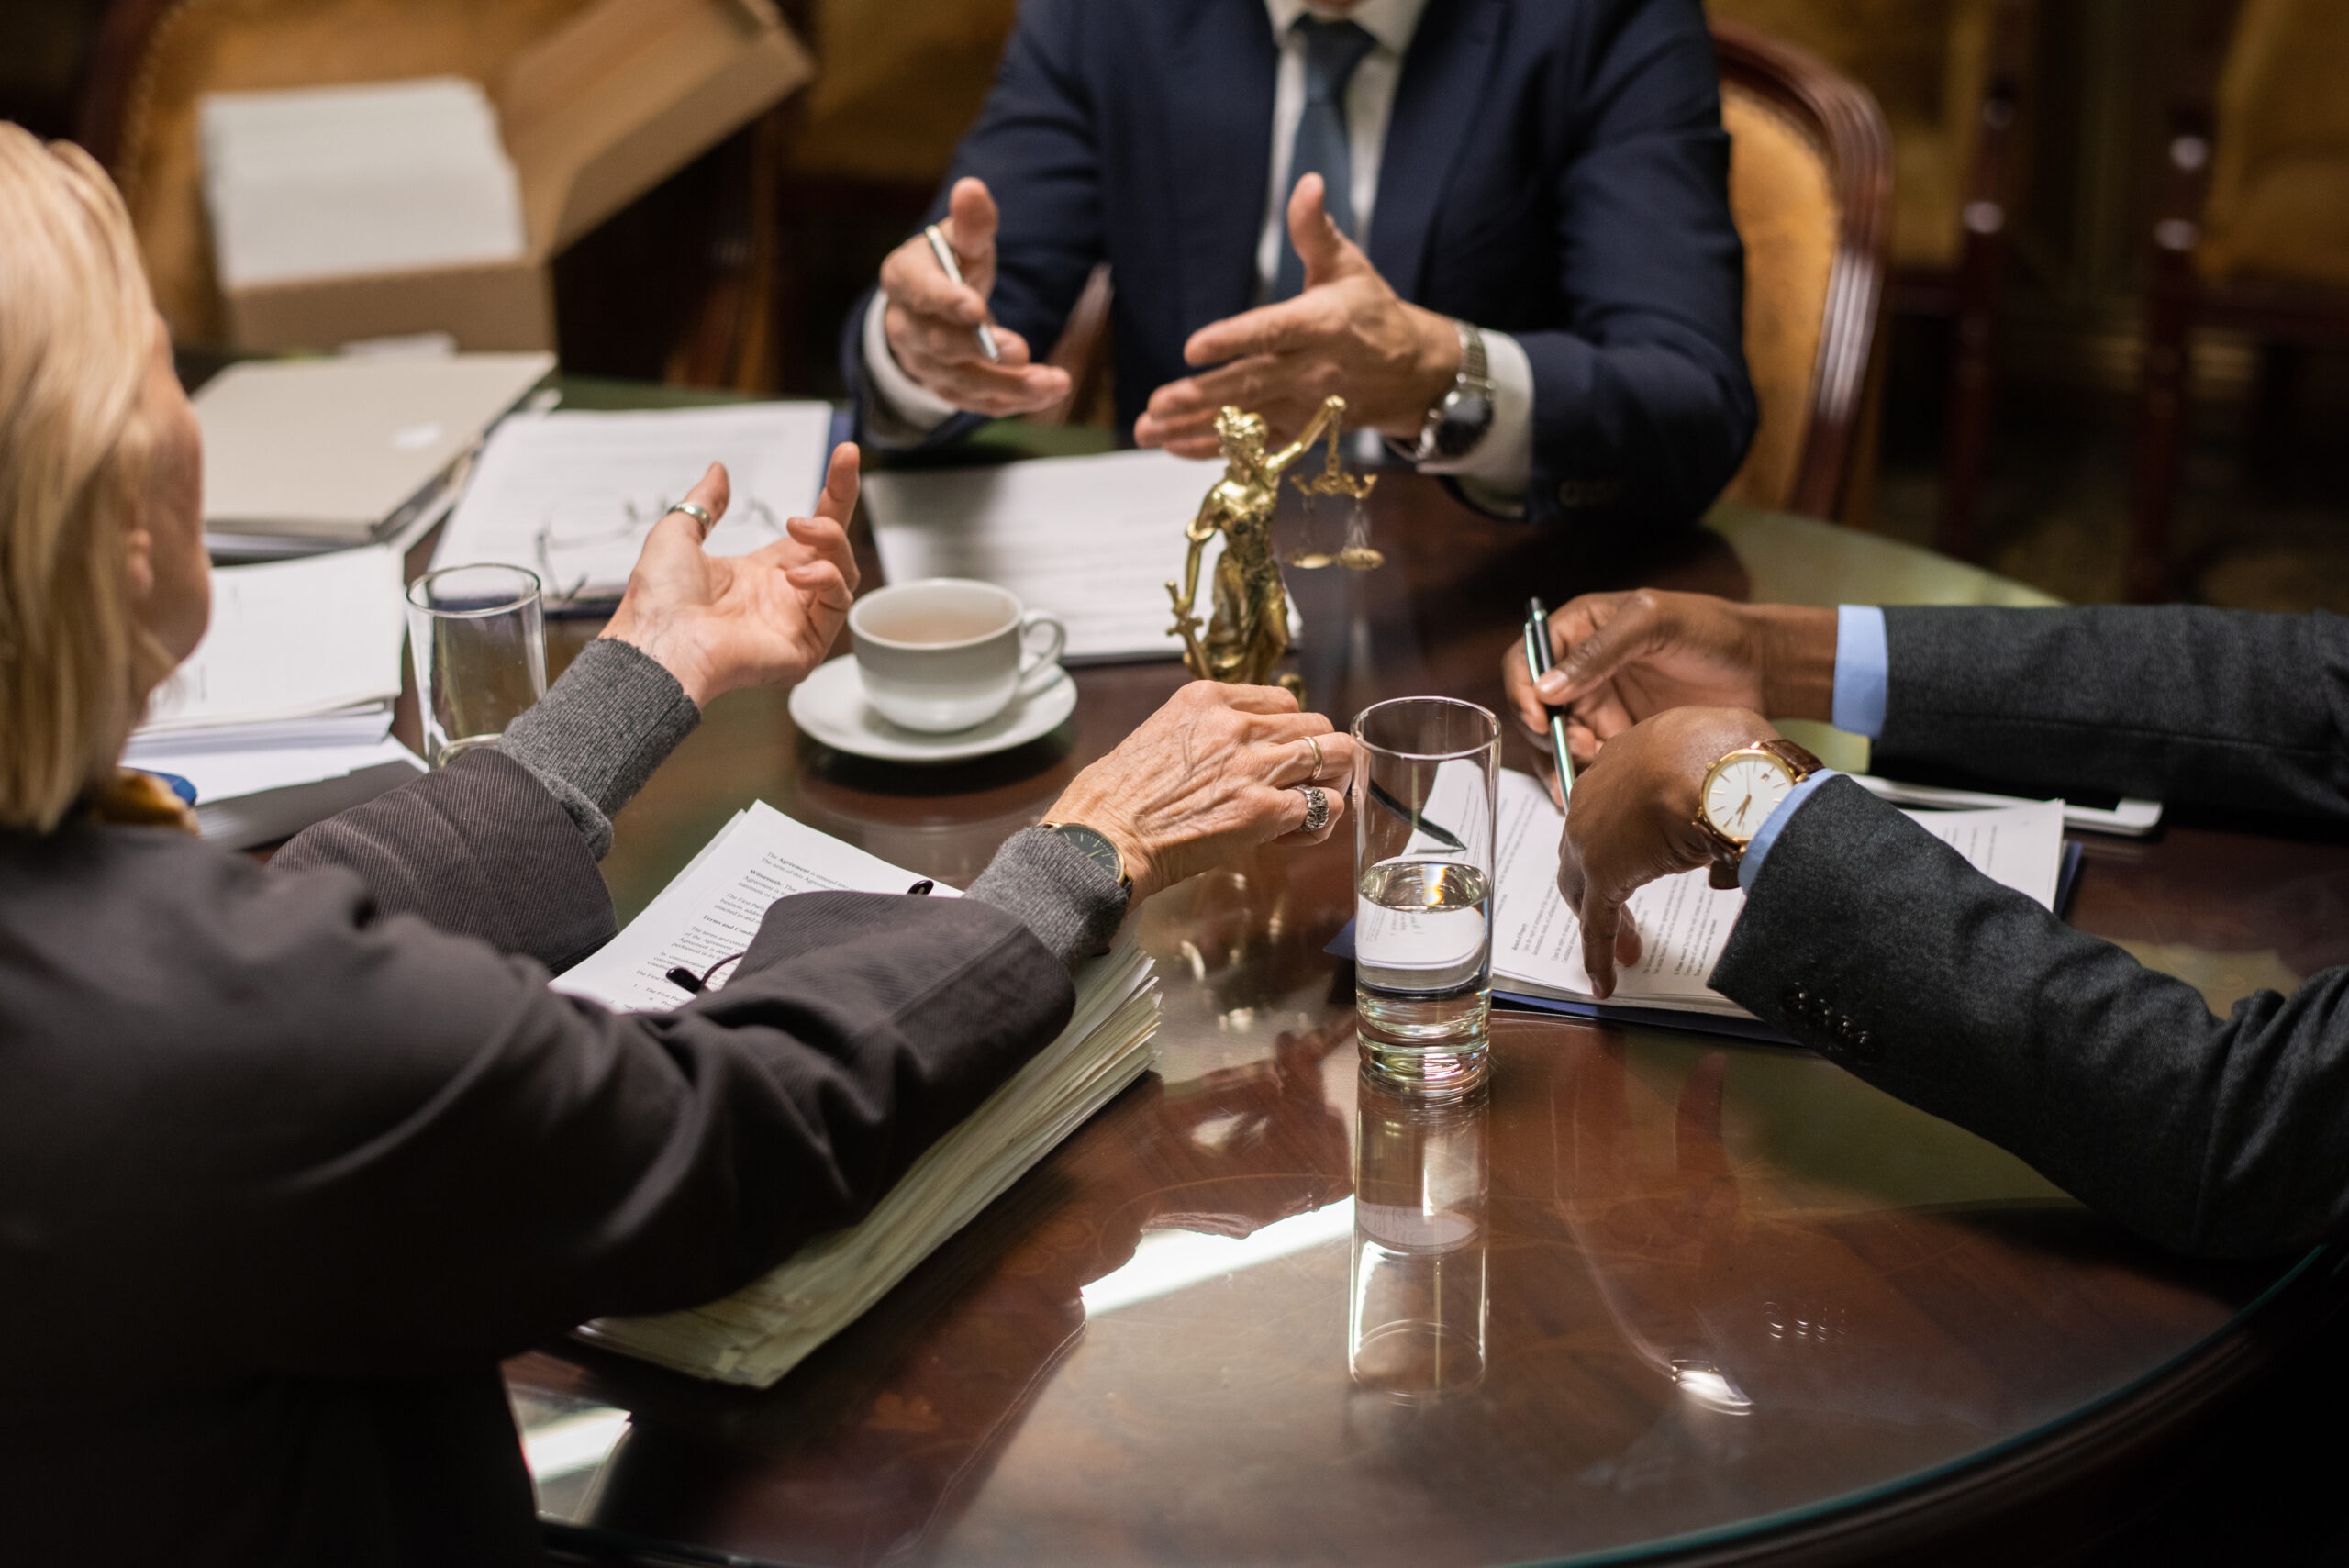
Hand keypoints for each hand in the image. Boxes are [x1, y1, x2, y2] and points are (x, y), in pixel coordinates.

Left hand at [599, 444, 861, 706]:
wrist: (658, 643)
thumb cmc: (658, 601)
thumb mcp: (677, 534)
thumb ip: (704, 501)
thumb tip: (717, 471)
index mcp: (757, 574)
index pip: (809, 531)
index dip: (830, 493)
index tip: (843, 455)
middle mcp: (783, 596)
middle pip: (835, 546)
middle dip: (843, 501)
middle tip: (839, 469)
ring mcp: (797, 621)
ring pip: (843, 572)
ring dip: (830, 540)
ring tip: (797, 528)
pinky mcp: (807, 645)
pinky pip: (837, 604)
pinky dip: (825, 580)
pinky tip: (796, 575)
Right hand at [876, 177, 1069, 416]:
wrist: (931, 307)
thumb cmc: (949, 264)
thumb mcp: (959, 238)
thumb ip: (971, 222)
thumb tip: (972, 188)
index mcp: (903, 280)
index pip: (920, 293)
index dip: (946, 302)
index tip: (976, 309)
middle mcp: (905, 327)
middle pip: (939, 345)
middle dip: (980, 350)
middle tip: (1020, 351)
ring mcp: (924, 365)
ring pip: (963, 382)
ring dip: (1009, 386)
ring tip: (1052, 383)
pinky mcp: (949, 389)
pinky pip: (979, 402)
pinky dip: (1014, 402)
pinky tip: (1048, 394)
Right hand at [1041, 681, 1354, 902]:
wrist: (1103, 839)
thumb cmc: (1114, 799)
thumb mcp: (1156, 733)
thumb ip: (1202, 732)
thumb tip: (1229, 752)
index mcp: (1207, 698)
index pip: (1282, 701)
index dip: (1288, 732)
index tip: (1278, 756)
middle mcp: (1237, 724)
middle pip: (1316, 724)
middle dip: (1319, 755)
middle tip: (1307, 782)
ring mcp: (1256, 766)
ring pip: (1335, 756)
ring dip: (1331, 782)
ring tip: (1312, 806)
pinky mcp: (1265, 810)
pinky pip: (1325, 806)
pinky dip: (1319, 822)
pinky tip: (1295, 836)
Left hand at [1133, 174, 1457, 456]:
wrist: (1413, 373)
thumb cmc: (1371, 311)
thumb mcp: (1348, 265)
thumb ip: (1314, 229)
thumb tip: (1307, 182)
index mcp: (1322, 324)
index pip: (1272, 332)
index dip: (1233, 340)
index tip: (1192, 347)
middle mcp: (1313, 371)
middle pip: (1251, 385)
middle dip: (1201, 396)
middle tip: (1156, 404)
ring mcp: (1306, 407)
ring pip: (1247, 422)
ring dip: (1195, 429)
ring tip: (1149, 431)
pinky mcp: (1302, 431)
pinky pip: (1256, 447)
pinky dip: (1216, 451)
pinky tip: (1176, 447)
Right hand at [1502, 590, 1836, 766]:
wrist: (1760, 668)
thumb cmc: (1709, 629)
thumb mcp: (1652, 624)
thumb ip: (1599, 651)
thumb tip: (1545, 688)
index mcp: (1578, 630)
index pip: (1526, 660)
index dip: (1522, 691)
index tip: (1542, 720)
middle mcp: (1579, 669)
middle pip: (1535, 708)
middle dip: (1550, 734)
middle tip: (1584, 748)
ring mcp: (1598, 705)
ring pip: (1556, 741)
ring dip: (1563, 761)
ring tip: (1591, 774)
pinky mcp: (1617, 736)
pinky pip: (1586, 761)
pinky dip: (1583, 778)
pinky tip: (1594, 792)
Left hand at [1557, 706, 1777, 998]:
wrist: (1727, 769)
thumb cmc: (1740, 753)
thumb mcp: (1733, 757)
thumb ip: (1728, 788)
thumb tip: (1741, 821)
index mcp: (1632, 754)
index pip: (1618, 800)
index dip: (1628, 831)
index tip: (1642, 853)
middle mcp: (1601, 789)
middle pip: (1591, 841)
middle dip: (1606, 876)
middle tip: (1626, 908)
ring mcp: (1594, 832)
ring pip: (1589, 883)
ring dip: (1607, 917)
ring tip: (1629, 949)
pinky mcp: (1602, 873)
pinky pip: (1596, 921)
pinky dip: (1598, 951)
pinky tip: (1605, 980)